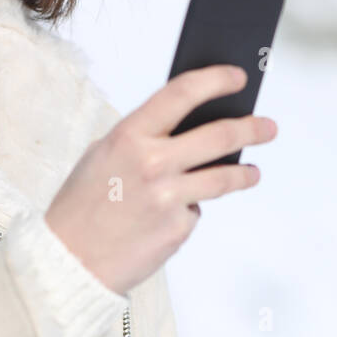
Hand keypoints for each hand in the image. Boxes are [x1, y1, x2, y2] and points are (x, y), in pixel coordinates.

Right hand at [44, 64, 277, 294]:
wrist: (68, 260)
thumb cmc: (83, 203)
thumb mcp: (103, 155)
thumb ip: (144, 138)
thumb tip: (192, 124)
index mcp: (129, 136)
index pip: (182, 93)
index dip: (215, 80)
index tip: (238, 76)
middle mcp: (153, 163)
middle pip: (218, 135)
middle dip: (251, 128)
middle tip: (268, 126)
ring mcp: (168, 198)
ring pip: (223, 177)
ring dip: (244, 173)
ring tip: (252, 172)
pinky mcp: (177, 229)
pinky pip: (195, 212)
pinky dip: (189, 210)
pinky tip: (171, 215)